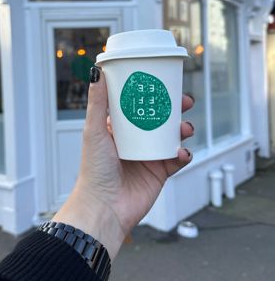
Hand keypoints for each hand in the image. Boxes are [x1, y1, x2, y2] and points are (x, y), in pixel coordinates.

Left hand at [53, 67, 193, 258]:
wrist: (104, 208)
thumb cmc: (94, 170)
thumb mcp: (94, 130)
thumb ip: (98, 102)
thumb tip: (97, 72)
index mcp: (119, 129)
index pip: (139, 105)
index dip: (153, 93)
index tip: (165, 82)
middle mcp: (135, 140)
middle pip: (161, 118)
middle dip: (175, 108)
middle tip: (186, 101)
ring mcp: (149, 156)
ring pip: (173, 136)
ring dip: (183, 129)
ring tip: (185, 129)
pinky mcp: (160, 173)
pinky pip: (178, 159)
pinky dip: (184, 154)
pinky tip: (182, 152)